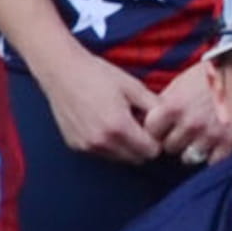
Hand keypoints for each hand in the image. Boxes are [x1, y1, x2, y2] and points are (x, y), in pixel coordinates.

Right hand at [33, 48, 165, 162]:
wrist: (62, 71)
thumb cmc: (97, 74)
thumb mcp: (132, 86)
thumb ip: (154, 106)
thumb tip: (169, 119)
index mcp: (119, 126)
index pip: (150, 151)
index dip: (156, 141)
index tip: (152, 127)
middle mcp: (102, 142)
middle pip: (136, 159)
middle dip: (143, 147)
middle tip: (139, 126)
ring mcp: (88, 146)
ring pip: (119, 159)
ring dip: (125, 147)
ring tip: (121, 124)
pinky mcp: (76, 145)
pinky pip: (102, 153)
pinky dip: (108, 145)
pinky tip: (103, 124)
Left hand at [152, 63, 231, 164]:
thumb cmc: (211, 74)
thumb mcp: (182, 82)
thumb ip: (165, 103)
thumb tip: (147, 120)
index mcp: (173, 106)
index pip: (150, 131)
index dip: (155, 129)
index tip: (161, 126)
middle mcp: (190, 124)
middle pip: (168, 147)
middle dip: (174, 139)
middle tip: (183, 129)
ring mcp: (209, 136)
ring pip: (188, 157)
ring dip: (191, 149)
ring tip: (199, 135)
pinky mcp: (228, 144)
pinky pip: (210, 161)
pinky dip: (212, 154)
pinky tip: (215, 140)